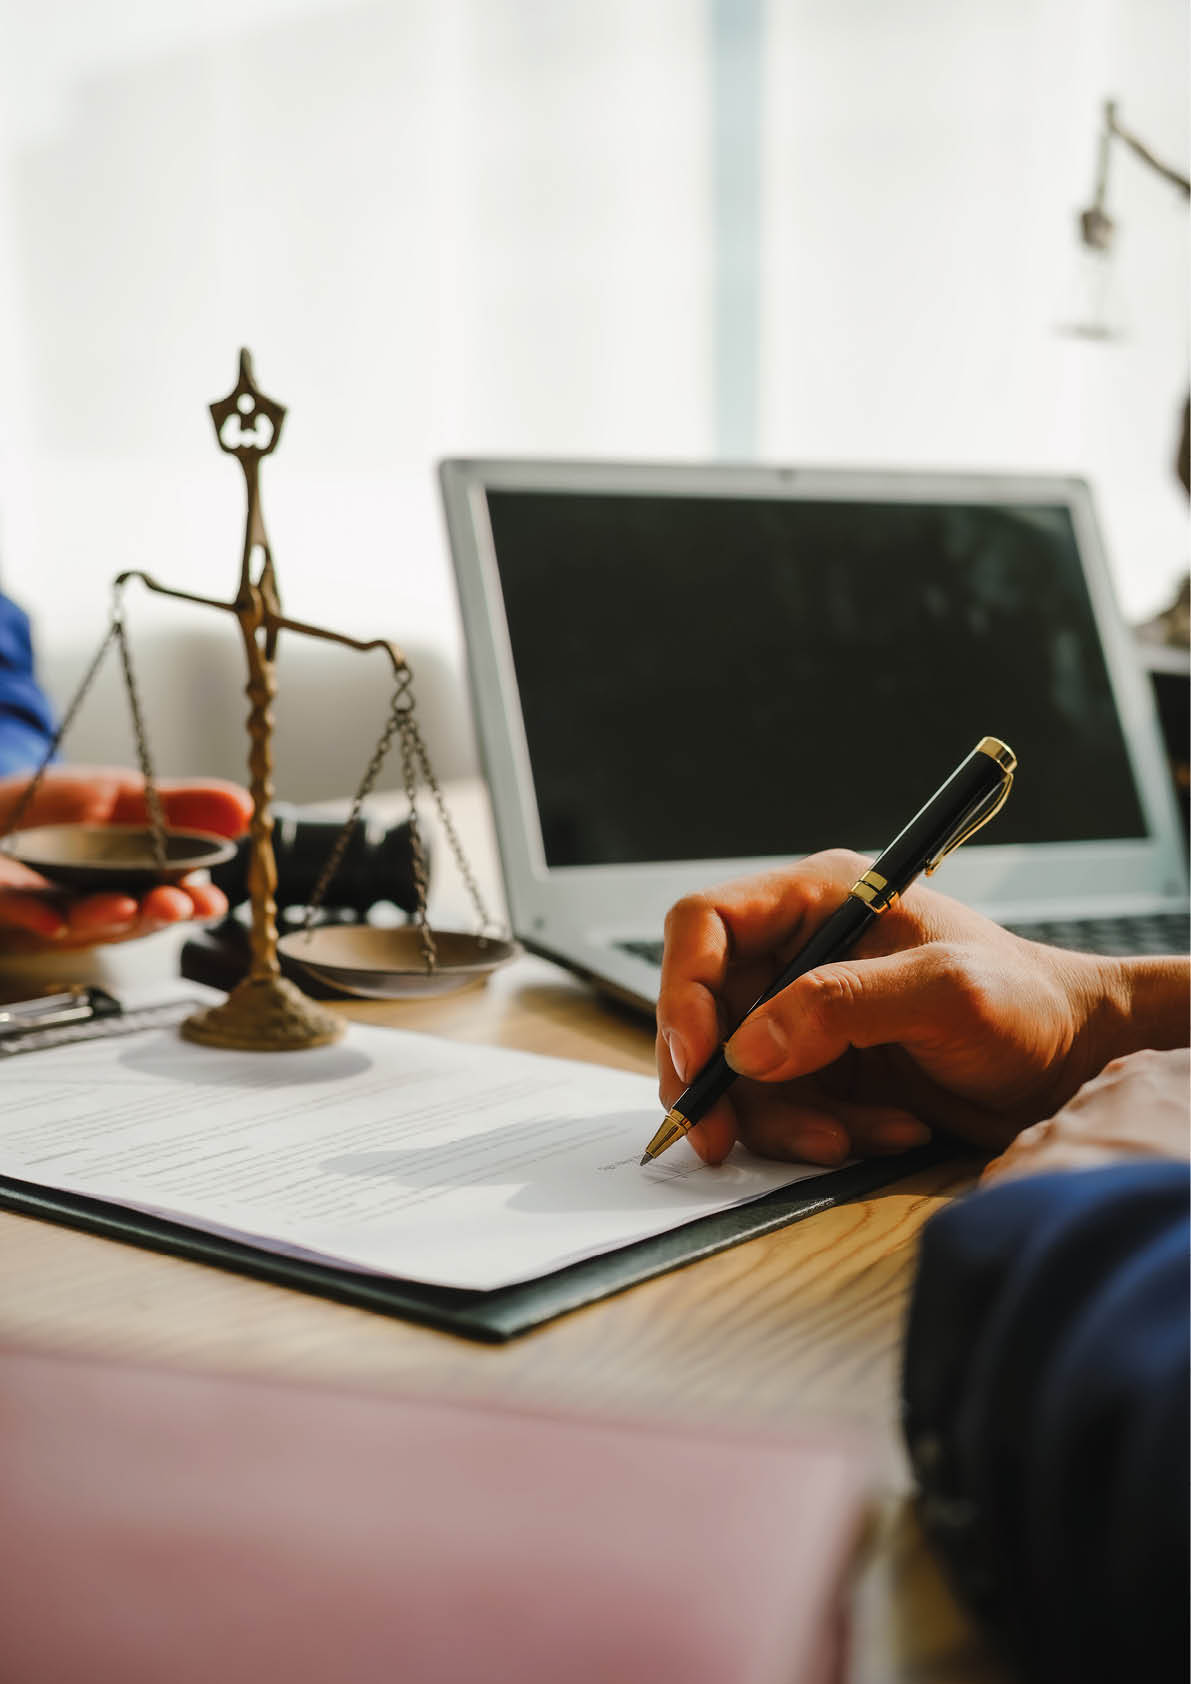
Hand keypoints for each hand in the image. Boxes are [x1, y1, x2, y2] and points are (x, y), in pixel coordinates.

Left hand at [0, 767, 251, 949]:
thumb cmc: (51, 807)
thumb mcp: (123, 795)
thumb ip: (182, 805)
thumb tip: (245, 808)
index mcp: (134, 878)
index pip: (174, 899)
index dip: (195, 905)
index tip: (210, 903)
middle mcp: (98, 899)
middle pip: (135, 920)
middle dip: (157, 915)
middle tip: (175, 905)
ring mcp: (52, 906)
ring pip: (84, 923)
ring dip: (105, 918)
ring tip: (123, 906)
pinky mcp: (8, 904)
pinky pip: (24, 915)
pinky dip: (39, 918)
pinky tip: (52, 919)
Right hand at [656, 849, 1186, 1166]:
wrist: (1076, 1067)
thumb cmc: (1031, 1004)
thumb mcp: (946, 991)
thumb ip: (845, 1006)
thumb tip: (751, 1046)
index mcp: (822, 898)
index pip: (706, 925)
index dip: (683, 989)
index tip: (696, 1059)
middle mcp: (803, 951)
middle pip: (706, 1010)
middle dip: (715, 1080)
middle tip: (719, 1137)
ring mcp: (808, 1015)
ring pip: (738, 1074)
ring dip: (785, 1119)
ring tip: (855, 1135)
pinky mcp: (822, 1070)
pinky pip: (780, 1110)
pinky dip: (820, 1134)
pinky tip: (887, 1129)